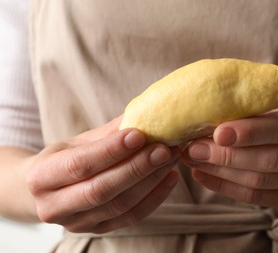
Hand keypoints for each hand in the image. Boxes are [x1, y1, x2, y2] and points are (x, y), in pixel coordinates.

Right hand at [27, 117, 178, 232]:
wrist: (46, 191)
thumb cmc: (63, 160)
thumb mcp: (77, 142)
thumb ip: (108, 132)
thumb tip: (143, 113)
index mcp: (41, 177)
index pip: (80, 164)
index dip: (111, 150)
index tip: (138, 134)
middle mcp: (53, 206)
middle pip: (101, 189)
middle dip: (137, 168)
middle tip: (163, 149)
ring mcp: (76, 223)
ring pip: (120, 205)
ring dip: (150, 181)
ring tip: (170, 159)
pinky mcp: (98, 230)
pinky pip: (131, 217)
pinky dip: (154, 198)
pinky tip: (169, 178)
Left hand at [182, 105, 277, 211]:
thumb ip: (252, 117)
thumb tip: (204, 121)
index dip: (250, 131)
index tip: (218, 133)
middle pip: (270, 159)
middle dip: (227, 155)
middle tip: (194, 148)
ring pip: (259, 181)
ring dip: (220, 171)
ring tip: (192, 159)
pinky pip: (253, 197)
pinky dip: (223, 186)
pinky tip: (201, 174)